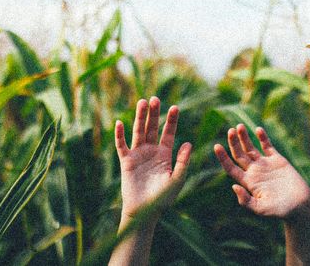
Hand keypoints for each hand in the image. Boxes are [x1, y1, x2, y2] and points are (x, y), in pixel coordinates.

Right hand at [114, 97, 191, 219]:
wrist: (144, 211)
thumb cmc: (162, 199)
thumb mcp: (176, 180)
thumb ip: (182, 162)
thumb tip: (188, 143)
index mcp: (165, 154)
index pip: (168, 133)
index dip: (171, 121)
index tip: (174, 107)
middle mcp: (151, 151)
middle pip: (152, 128)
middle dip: (154, 114)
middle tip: (155, 98)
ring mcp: (138, 155)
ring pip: (138, 132)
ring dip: (140, 117)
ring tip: (142, 102)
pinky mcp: (126, 161)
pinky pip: (122, 145)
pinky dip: (120, 134)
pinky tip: (120, 122)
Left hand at [214, 124, 309, 220]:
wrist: (300, 206)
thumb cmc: (281, 211)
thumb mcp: (261, 209)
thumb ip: (246, 201)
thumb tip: (234, 186)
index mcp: (248, 183)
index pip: (231, 168)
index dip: (223, 158)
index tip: (216, 146)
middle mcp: (254, 172)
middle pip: (239, 155)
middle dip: (234, 143)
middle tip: (230, 130)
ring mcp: (266, 165)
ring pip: (251, 148)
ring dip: (244, 137)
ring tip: (239, 126)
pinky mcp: (278, 161)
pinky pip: (267, 146)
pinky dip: (263, 138)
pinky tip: (257, 129)